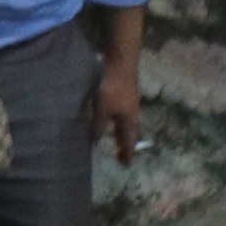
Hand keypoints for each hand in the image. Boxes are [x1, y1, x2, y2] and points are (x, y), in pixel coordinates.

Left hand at [95, 48, 141, 162]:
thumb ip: (97, 126)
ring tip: (113, 137)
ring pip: (125, 123)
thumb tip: (93, 143)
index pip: (128, 142)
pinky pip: (121, 113)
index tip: (125, 164)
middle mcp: (132, 114)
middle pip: (129, 133)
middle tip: (119, 153)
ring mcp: (128, 103)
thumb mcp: (102, 109)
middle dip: (124, 143)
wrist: (120, 61)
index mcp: (129, 121)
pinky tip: (109, 117)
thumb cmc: (112, 87)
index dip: (126, 153)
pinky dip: (116, 120)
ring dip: (120, 132)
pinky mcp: (122, 94)